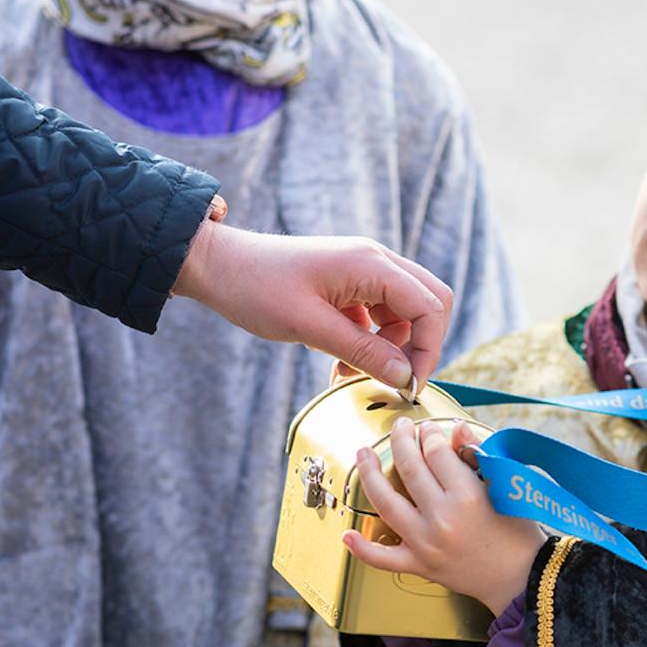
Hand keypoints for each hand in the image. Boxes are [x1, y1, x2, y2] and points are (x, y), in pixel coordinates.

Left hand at [173, 222, 453, 389]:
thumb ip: (362, 352)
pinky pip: (380, 313)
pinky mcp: (351, 282)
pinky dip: (373, 340)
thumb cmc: (256, 289)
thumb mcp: (309, 327)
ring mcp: (364, 270)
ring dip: (392, 346)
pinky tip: (344, 361)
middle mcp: (376, 261)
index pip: (429, 307)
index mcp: (371, 264)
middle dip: (420, 345)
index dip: (428, 349)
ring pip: (406, 311)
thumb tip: (404, 378)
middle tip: (396, 379)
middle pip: (430, 303)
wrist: (217, 265)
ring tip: (354, 373)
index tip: (408, 385)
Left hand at [341, 418, 546, 616]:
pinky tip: (348, 534)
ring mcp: (426, 543)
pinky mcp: (420, 565)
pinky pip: (383, 558)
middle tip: (398, 428)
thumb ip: (478, 454)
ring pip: (386, 503)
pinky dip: (363, 548)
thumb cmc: (519, 530)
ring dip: (369, 475)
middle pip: (410, 468)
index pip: (437, 453)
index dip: (430, 433)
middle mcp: (442, 518)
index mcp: (467, 495)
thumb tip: (455, 428)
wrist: (522, 577)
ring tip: (363, 455)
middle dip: (400, 441)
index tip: (429, 427)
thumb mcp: (506, 486)